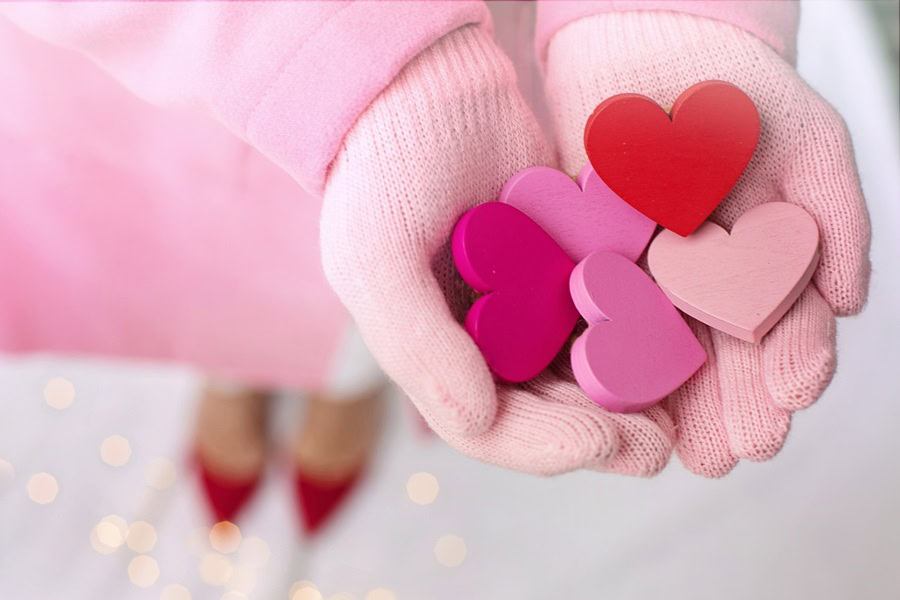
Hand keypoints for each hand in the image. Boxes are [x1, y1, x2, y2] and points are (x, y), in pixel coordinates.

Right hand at [320, 26, 674, 475]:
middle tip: (658, 447)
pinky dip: (637, 334)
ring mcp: (526, 305)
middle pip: (546, 410)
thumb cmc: (385, 168)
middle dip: (601, 435)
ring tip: (677, 410)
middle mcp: (480, 342)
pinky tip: (677, 343)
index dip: (543, 447)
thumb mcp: (376, 256)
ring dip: (628, 398)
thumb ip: (417, 345)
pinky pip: (605, 311)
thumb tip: (480, 422)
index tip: (601, 443)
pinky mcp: (565, 265)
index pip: (487, 429)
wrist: (425, 81)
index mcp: (432, 354)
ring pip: (583, 370)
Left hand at [544, 11, 870, 475]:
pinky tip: (612, 391)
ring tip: (685, 448)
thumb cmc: (736, 92)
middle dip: (733, 405)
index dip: (790, 365)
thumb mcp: (805, 144)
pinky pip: (598, 312)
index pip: (784, 326)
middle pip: (724, 353)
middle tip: (734, 452)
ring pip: (666, 349)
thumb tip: (852, 302)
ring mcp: (648, 274)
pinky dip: (607, 351)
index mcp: (764, 262)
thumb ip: (834, 219)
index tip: (789, 400)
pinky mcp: (590, 259)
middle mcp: (707, 280)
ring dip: (678, 402)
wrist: (649, 42)